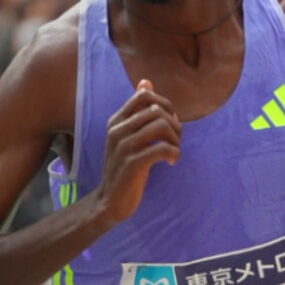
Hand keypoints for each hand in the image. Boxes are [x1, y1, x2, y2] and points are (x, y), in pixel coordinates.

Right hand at [95, 80, 180, 224]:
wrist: (109, 202)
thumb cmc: (123, 168)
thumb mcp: (126, 136)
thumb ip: (136, 111)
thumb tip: (145, 82)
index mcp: (116, 121)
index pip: (144, 95)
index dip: (164, 104)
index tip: (169, 122)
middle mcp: (117, 131)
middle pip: (157, 110)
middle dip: (174, 124)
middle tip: (175, 140)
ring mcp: (124, 147)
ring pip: (161, 126)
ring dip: (175, 139)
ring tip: (173, 151)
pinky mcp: (133, 164)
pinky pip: (163, 148)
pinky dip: (174, 154)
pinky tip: (171, 162)